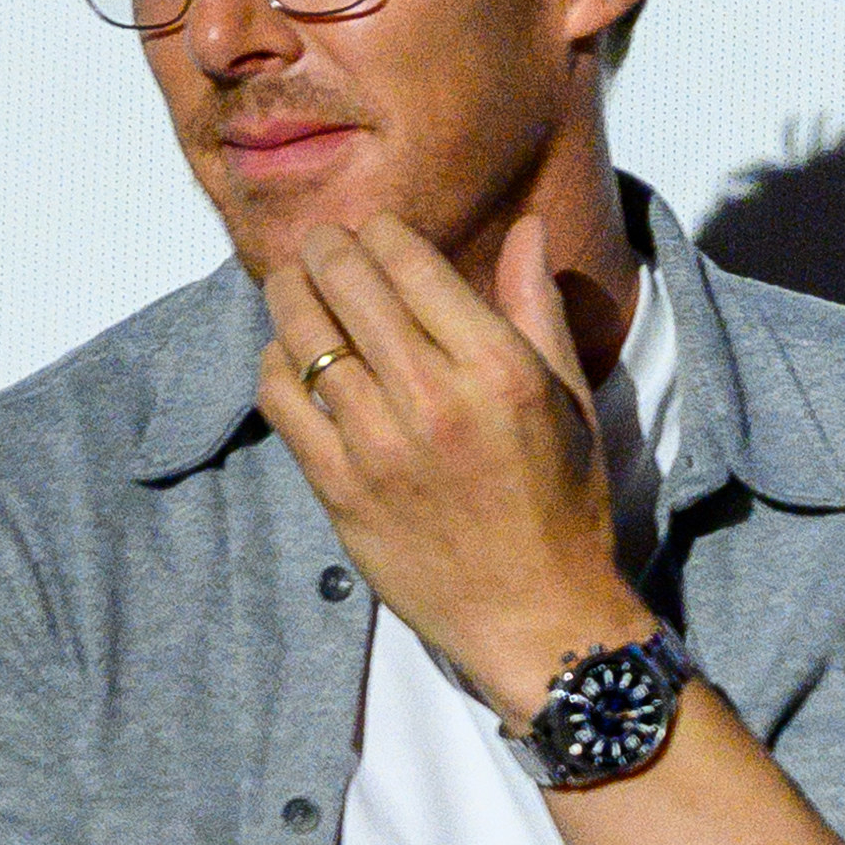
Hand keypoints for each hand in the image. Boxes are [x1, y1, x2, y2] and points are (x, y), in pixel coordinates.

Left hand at [258, 212, 635, 720]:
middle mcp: (435, 399)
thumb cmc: (562, 509)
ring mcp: (380, 446)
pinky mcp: (340, 489)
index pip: (408, 260)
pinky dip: (275, 363)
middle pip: (347, 283)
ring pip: (304, 332)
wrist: (537, 616)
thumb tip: (526, 228)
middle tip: (323, 245)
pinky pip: (282, 399)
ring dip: (291, 294)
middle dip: (328, 248)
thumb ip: (537, 309)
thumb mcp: (569, 401)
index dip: (380, 232)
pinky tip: (289, 357)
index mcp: (497, 368)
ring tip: (295, 284)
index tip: (374, 234)